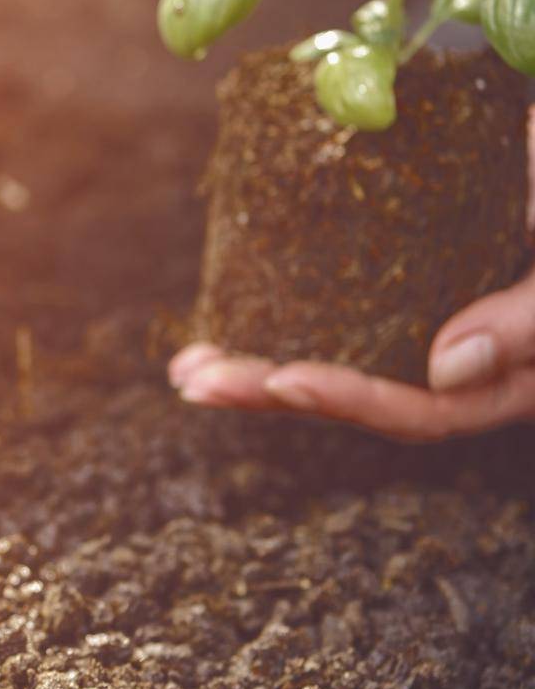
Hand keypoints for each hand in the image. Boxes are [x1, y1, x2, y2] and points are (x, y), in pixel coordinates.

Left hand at [172, 115, 534, 440]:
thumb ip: (534, 318)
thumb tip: (441, 365)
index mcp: (511, 373)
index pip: (425, 409)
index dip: (353, 397)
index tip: (282, 378)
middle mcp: (469, 361)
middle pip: (364, 394)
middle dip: (273, 391)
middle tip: (195, 379)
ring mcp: (441, 323)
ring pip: (345, 357)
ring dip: (262, 363)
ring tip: (189, 368)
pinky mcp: (417, 278)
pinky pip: (347, 308)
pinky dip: (288, 309)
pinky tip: (231, 317)